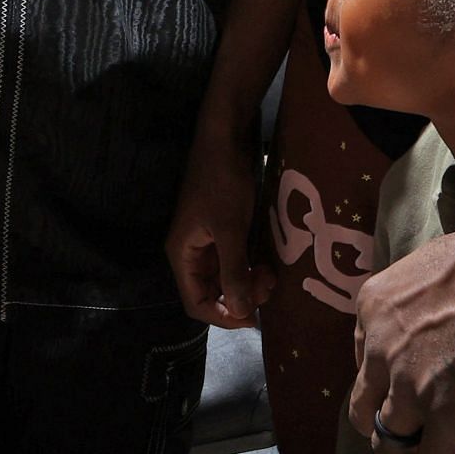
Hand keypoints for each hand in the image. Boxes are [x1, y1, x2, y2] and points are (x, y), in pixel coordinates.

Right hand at [166, 122, 273, 328]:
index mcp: (183, 254)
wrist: (226, 136)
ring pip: (227, 275)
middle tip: (268, 287)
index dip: (223, 315)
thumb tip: (240, 313)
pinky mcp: (223, 227)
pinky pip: (235, 258)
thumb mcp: (230, 229)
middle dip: (241, 296)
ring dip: (249, 281)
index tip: (253, 317)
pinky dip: (251, 265)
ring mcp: (207, 239)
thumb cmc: (222, 182)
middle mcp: (192, 251)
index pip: (196, 302)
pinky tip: (268, 263)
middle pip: (213, 291)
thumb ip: (233, 271)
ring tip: (271, 275)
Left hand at [350, 211, 454, 453]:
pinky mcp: (447, 420)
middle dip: (393, 422)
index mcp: (374, 309)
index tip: (418, 390)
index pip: (366, 363)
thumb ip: (416, 304)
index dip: (390, 382)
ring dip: (420, 453)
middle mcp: (380, 350)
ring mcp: (410, 388)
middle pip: (367, 409)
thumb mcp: (429, 268)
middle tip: (425, 430)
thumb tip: (435, 324)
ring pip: (393, 444)